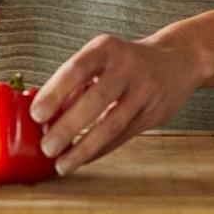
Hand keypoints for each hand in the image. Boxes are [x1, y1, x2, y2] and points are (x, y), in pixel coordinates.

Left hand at [28, 33, 201, 176]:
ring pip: (112, 124)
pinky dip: (100, 151)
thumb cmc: (126, 62)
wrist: (177, 60)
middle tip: (46, 147)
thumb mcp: (101, 59)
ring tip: (62, 164)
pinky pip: (123, 137)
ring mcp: (144, 91)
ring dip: (84, 148)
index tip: (36, 114)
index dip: (54, 92)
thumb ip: (75, 85)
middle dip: (68, 126)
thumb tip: (44, 117)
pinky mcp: (154, 113)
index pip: (76, 69)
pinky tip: (82, 160)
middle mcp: (126, 67)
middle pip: (96, 100)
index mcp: (105, 49)